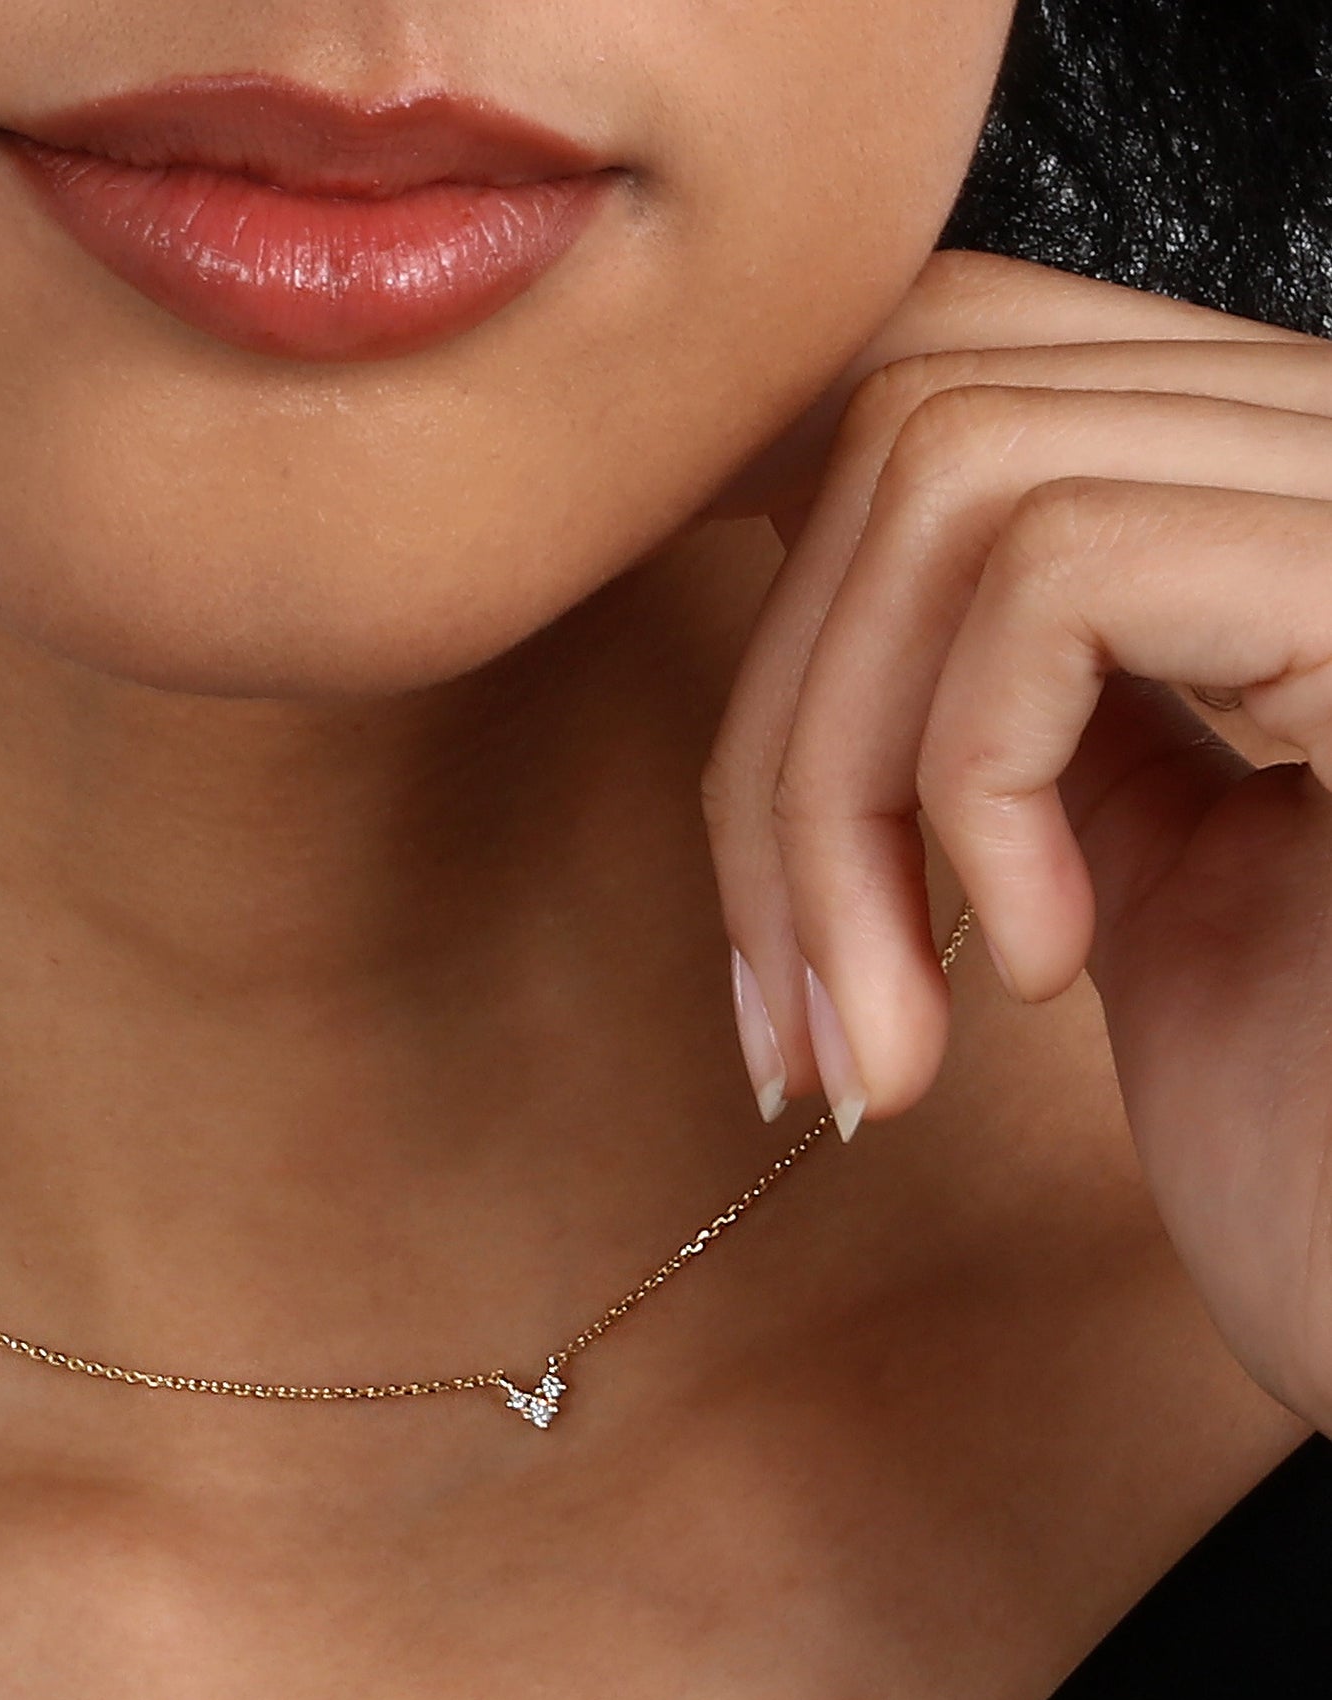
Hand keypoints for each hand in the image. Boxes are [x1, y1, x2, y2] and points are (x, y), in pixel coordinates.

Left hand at [702, 248, 1331, 1429]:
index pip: (955, 358)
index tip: (730, 800)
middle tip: (782, 1010)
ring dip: (835, 794)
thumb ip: (1041, 729)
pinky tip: (1037, 969)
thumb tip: (862, 622)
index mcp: (1276, 509)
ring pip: (945, 475)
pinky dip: (971, 788)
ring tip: (879, 1033)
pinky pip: (1058, 575)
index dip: (777, 545)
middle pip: (911, 403)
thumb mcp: (1151, 897)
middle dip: (772, 726)